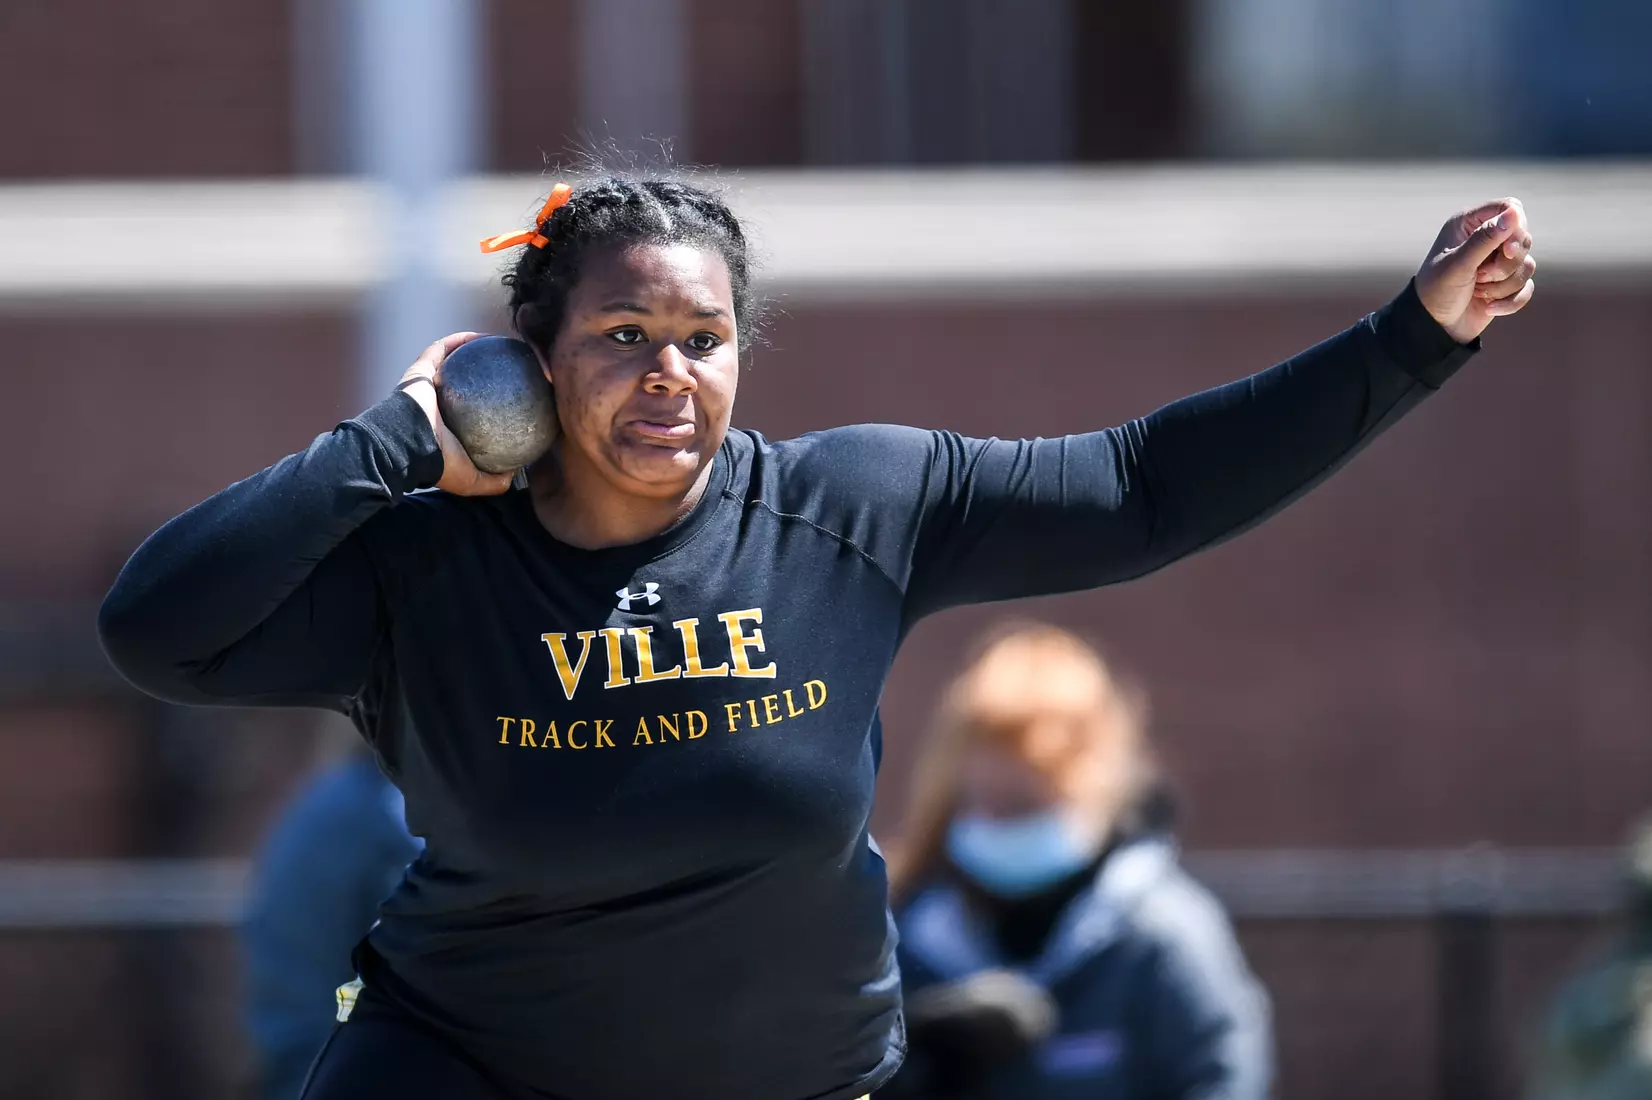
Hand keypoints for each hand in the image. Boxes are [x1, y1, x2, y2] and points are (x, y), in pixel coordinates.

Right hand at [397, 333, 516, 496]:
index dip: (495, 403)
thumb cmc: (436, 464)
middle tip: (512, 369)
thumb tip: (515, 474)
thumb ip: (493, 480)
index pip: (474, 412)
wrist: (404, 447)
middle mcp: (437, 404)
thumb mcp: (471, 480)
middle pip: (465, 384)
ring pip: (453, 362)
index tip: (519, 397)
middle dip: (486, 374)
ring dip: (474, 352)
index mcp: (447, 427)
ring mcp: (426, 384)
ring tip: (501, 348)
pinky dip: (460, 342)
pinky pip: (442, 349)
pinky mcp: (419, 369)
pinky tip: (485, 338)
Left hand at [1414, 197, 1536, 343]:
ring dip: (1503, 285)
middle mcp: (1485, 239)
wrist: (1433, 329)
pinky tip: (1488, 308)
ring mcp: (1498, 261)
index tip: (1507, 250)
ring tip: (1477, 291)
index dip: (1516, 227)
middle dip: (1506, 264)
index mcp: (1468, 224)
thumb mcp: (1458, 265)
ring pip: (1527, 265)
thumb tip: (1514, 213)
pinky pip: (1527, 287)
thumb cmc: (1436, 292)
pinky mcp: (1506, 283)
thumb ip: (1485, 239)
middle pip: (1523, 238)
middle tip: (1480, 276)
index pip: (1509, 207)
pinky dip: (1510, 301)